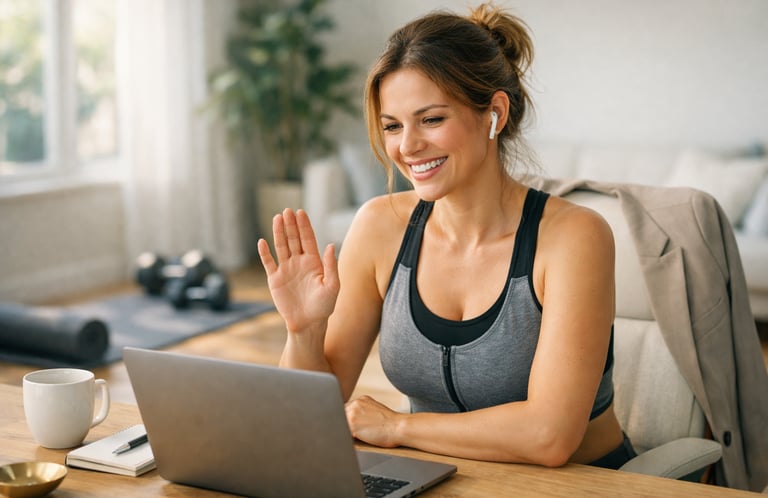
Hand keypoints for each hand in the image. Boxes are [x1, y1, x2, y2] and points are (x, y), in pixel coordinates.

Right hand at [257, 209, 339, 333]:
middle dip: (291, 225)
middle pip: (294, 239)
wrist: (308, 324)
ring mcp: (286, 269)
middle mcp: (299, 262)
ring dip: (279, 233)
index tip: (300, 212)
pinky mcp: (275, 280)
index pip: (308, 239)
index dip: (304, 226)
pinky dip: (265, 253)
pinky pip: (268, 263)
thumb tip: (330, 245)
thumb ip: (331, 266)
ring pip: (281, 246)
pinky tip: (262, 241)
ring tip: (277, 218)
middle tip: (287, 210)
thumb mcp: (333, 286)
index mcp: (314, 262)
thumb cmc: (324, 306)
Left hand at [345, 395, 402, 447]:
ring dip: (345, 430)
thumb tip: (356, 421)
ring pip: (340, 423)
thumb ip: (364, 412)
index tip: (352, 425)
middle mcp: (355, 404)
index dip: (347, 418)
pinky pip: (342, 432)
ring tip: (357, 437)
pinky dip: (346, 437)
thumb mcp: (377, 411)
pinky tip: (356, 440)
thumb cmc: (391, 424)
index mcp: (362, 400)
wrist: (399, 427)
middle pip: (340, 415)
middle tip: (355, 433)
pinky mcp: (351, 425)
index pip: (347, 409)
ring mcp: (352, 414)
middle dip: (344, 424)